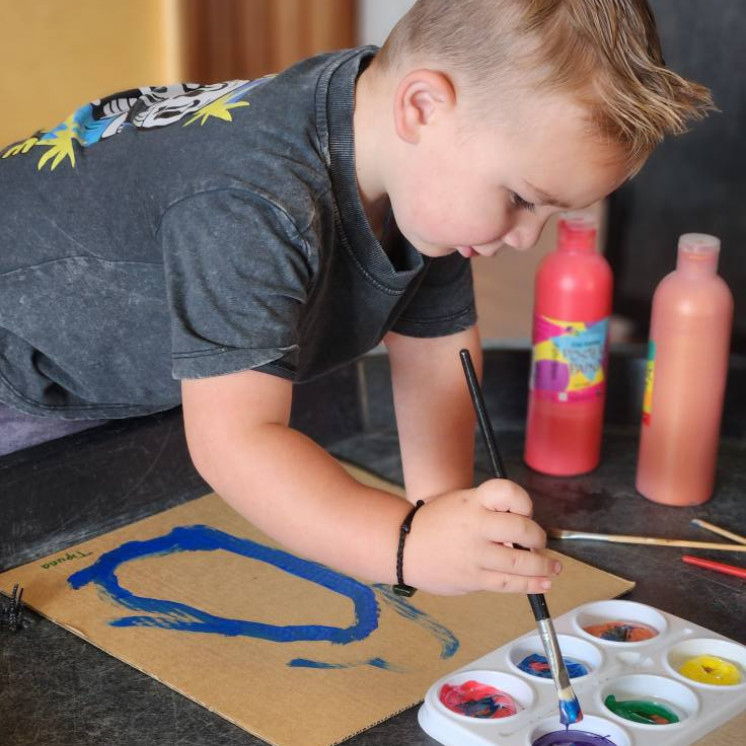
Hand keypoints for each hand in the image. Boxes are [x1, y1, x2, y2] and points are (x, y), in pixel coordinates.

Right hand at [402, 478, 560, 594]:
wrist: (403, 547)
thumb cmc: (437, 522)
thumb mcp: (461, 501)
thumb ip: (492, 510)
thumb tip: (527, 532)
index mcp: (472, 501)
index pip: (508, 492)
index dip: (524, 501)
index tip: (526, 511)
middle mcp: (475, 525)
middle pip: (522, 530)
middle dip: (538, 538)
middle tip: (539, 542)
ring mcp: (475, 554)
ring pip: (520, 562)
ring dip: (543, 566)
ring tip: (553, 568)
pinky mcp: (473, 578)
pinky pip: (508, 583)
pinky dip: (530, 584)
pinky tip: (542, 584)